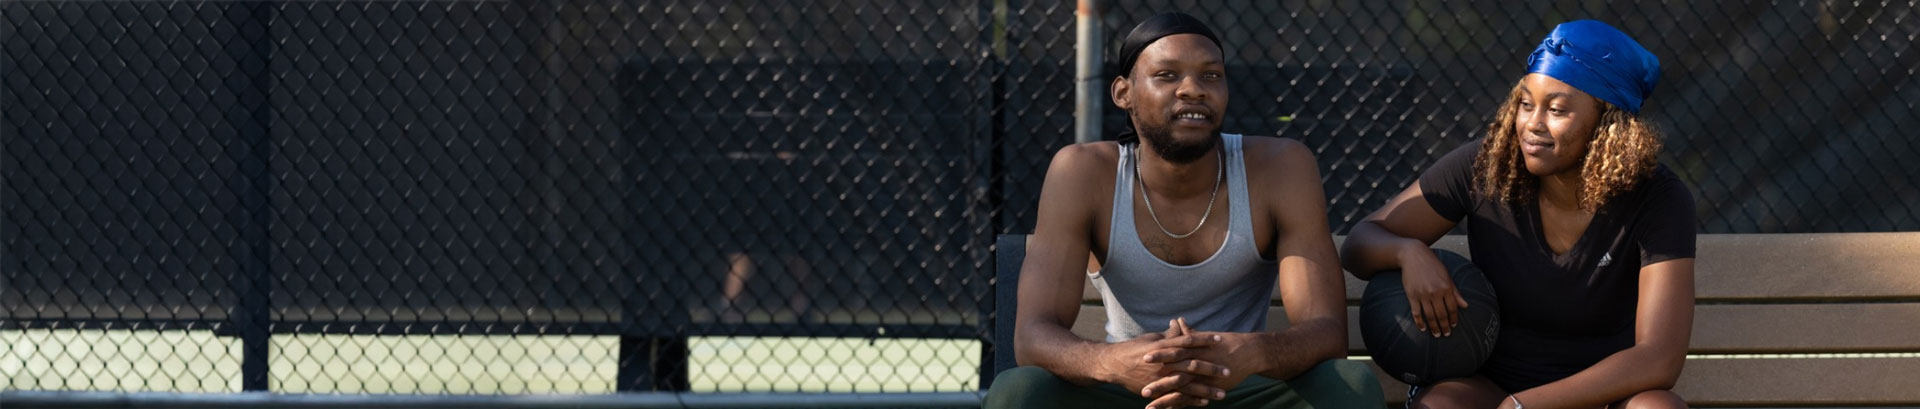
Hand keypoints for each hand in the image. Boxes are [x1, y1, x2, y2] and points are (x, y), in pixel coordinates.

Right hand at [1096, 319, 1226, 405]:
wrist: (1113, 365)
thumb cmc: (1133, 349)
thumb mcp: (1151, 339)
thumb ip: (1168, 335)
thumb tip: (1180, 324)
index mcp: (1164, 346)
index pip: (1188, 340)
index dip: (1204, 339)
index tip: (1220, 339)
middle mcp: (1164, 362)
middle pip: (1193, 364)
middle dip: (1212, 368)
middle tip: (1228, 370)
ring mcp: (1161, 377)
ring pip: (1188, 384)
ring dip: (1206, 389)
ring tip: (1223, 393)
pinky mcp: (1157, 390)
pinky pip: (1177, 396)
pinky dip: (1191, 400)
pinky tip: (1204, 401)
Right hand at [1399, 245, 1467, 336]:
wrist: (1414, 256)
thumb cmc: (1432, 265)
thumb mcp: (1447, 276)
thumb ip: (1455, 292)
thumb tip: (1465, 305)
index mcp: (1446, 287)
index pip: (1452, 308)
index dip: (1453, 319)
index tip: (1453, 326)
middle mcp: (1435, 292)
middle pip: (1441, 314)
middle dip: (1445, 327)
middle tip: (1446, 334)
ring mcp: (1423, 294)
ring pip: (1430, 316)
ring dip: (1434, 327)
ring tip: (1436, 334)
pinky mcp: (1412, 295)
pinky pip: (1416, 312)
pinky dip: (1419, 322)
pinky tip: (1423, 328)